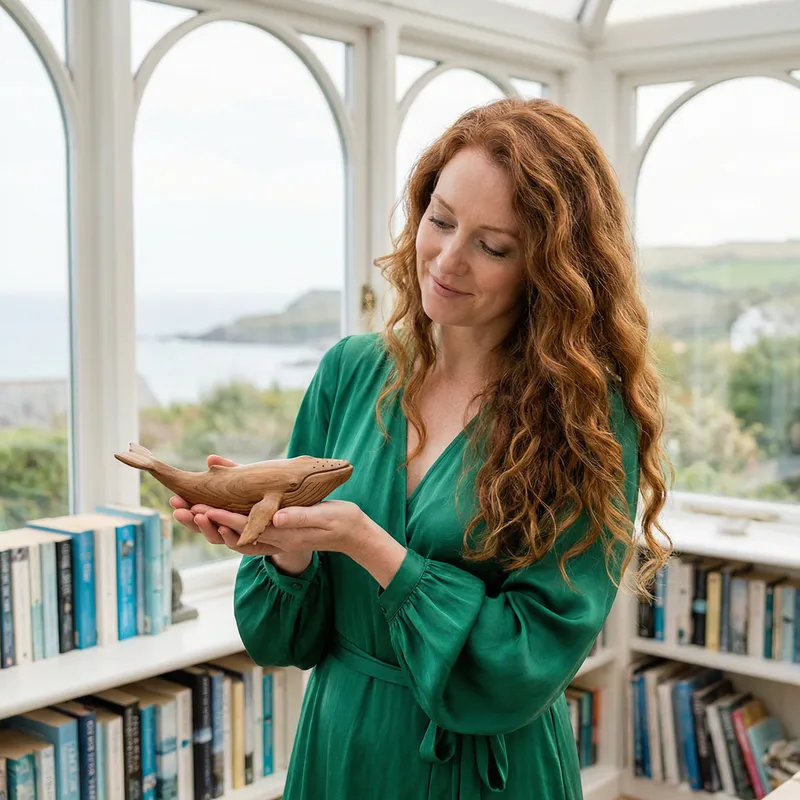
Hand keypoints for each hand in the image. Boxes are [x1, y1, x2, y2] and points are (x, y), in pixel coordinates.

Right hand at [169, 455, 281, 556]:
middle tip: (180, 511)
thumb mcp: (247, 483)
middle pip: (203, 530)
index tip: (174, 500)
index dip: (185, 509)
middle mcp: (228, 531)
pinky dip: (232, 537)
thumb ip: (230, 473)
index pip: (197, 515)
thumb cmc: (265, 499)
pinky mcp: (260, 546)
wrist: (295, 522)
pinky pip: (243, 545)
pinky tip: (225, 528)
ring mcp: (243, 540)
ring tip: (200, 516)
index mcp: (222, 517)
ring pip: (219, 539)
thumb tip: (210, 459)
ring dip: (208, 528)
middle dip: (190, 521)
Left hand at [199, 499, 366, 555]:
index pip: (246, 528)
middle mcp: (272, 540)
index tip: (202, 509)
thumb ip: (300, 518)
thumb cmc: (340, 522)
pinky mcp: (273, 532)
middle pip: (230, 536)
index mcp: (282, 536)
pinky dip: (224, 523)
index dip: (222, 519)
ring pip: (232, 535)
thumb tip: (277, 518)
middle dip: (204, 523)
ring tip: (185, 511)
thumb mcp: (323, 516)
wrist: (352, 533)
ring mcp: (272, 538)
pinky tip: (212, 511)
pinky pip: (242, 531)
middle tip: (179, 509)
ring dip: (208, 524)